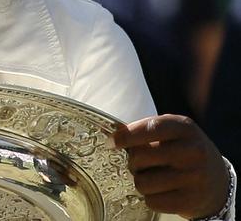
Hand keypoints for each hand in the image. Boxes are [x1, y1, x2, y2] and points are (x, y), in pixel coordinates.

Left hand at [111, 114, 228, 218]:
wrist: (217, 182)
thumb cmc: (184, 152)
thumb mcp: (174, 133)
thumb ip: (148, 131)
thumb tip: (114, 138)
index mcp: (185, 128)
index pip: (151, 127)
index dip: (126, 135)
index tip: (112, 142)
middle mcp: (192, 151)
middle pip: (139, 157)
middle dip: (133, 162)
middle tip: (142, 164)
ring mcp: (193, 177)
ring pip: (142, 183)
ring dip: (141, 182)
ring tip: (155, 178)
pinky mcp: (190, 200)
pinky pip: (152, 201)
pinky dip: (152, 198)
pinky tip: (164, 191)